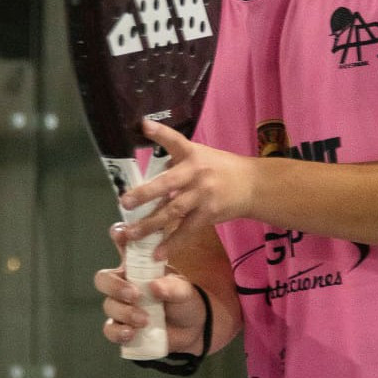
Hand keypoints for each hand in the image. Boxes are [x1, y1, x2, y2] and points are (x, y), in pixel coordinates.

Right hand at [94, 223, 207, 353]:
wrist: (192, 329)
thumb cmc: (185, 300)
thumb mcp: (185, 290)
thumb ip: (173, 287)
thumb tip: (155, 287)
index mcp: (139, 266)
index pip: (124, 246)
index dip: (118, 236)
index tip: (120, 234)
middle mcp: (126, 283)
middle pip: (104, 278)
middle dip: (115, 286)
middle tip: (134, 295)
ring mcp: (122, 305)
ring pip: (108, 305)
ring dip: (124, 312)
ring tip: (145, 320)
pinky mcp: (122, 327)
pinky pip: (110, 329)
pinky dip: (118, 332)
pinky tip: (131, 333)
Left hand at [119, 120, 255, 260]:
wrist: (252, 185)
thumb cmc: (221, 168)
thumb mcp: (201, 156)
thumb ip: (177, 163)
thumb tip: (151, 177)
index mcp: (193, 154)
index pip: (175, 141)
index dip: (160, 132)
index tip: (144, 124)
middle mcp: (196, 173)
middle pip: (167, 183)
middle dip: (144, 193)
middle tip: (125, 203)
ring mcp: (203, 195)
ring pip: (173, 211)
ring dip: (150, 224)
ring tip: (130, 234)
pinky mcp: (209, 214)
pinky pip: (187, 230)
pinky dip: (172, 243)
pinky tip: (158, 252)